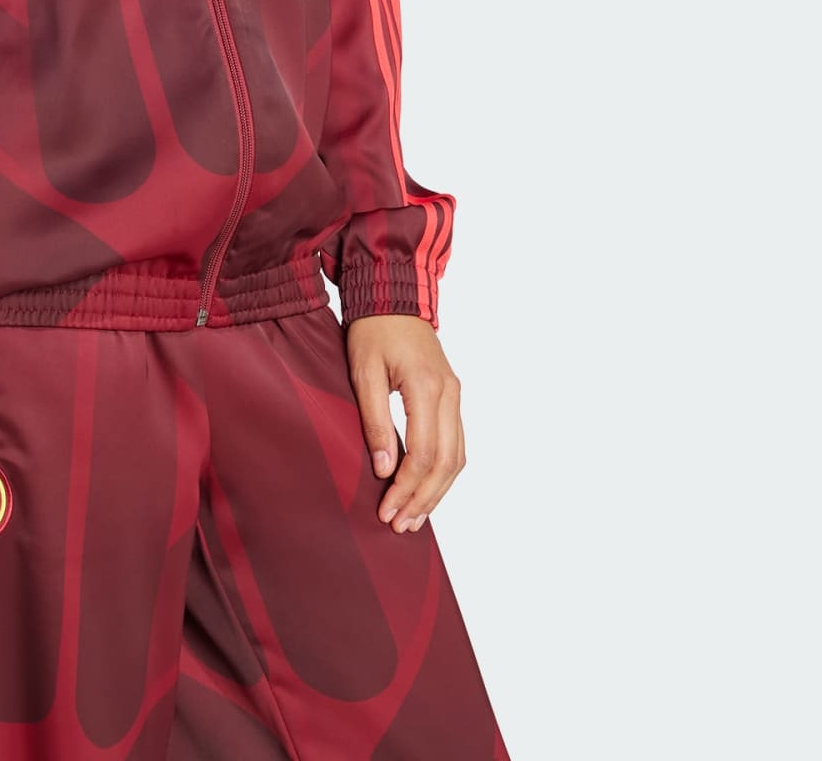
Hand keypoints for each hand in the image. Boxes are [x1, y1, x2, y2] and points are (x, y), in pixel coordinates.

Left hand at [343, 313, 465, 533]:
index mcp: (427, 387)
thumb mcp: (364, 372)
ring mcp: (455, 395)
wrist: (393, 295)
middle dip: (423, 498)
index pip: (423, 454)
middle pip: (446, 463)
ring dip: (437, 491)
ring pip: (457, 457)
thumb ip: (375, 420)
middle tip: (401, 525)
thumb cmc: (372, 330)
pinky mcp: (451, 396)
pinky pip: (455, 443)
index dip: (406, 488)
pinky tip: (427, 488)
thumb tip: (384, 468)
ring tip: (414, 517)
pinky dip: (444, 471)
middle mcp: (449, 394)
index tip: (387, 512)